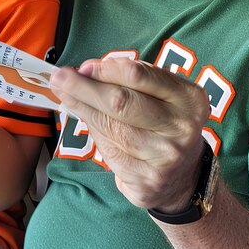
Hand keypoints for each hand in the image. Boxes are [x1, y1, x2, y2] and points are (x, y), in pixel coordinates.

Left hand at [50, 57, 209, 212]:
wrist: (182, 178)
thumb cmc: (163, 122)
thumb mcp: (161, 95)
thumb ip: (130, 79)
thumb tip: (85, 70)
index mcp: (188, 98)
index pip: (138, 76)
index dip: (105, 70)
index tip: (81, 66)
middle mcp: (181, 127)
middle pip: (121, 102)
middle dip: (84, 88)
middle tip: (59, 78)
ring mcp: (165, 157)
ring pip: (111, 128)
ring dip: (83, 109)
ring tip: (66, 96)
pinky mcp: (147, 182)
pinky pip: (109, 152)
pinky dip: (95, 134)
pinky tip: (87, 123)